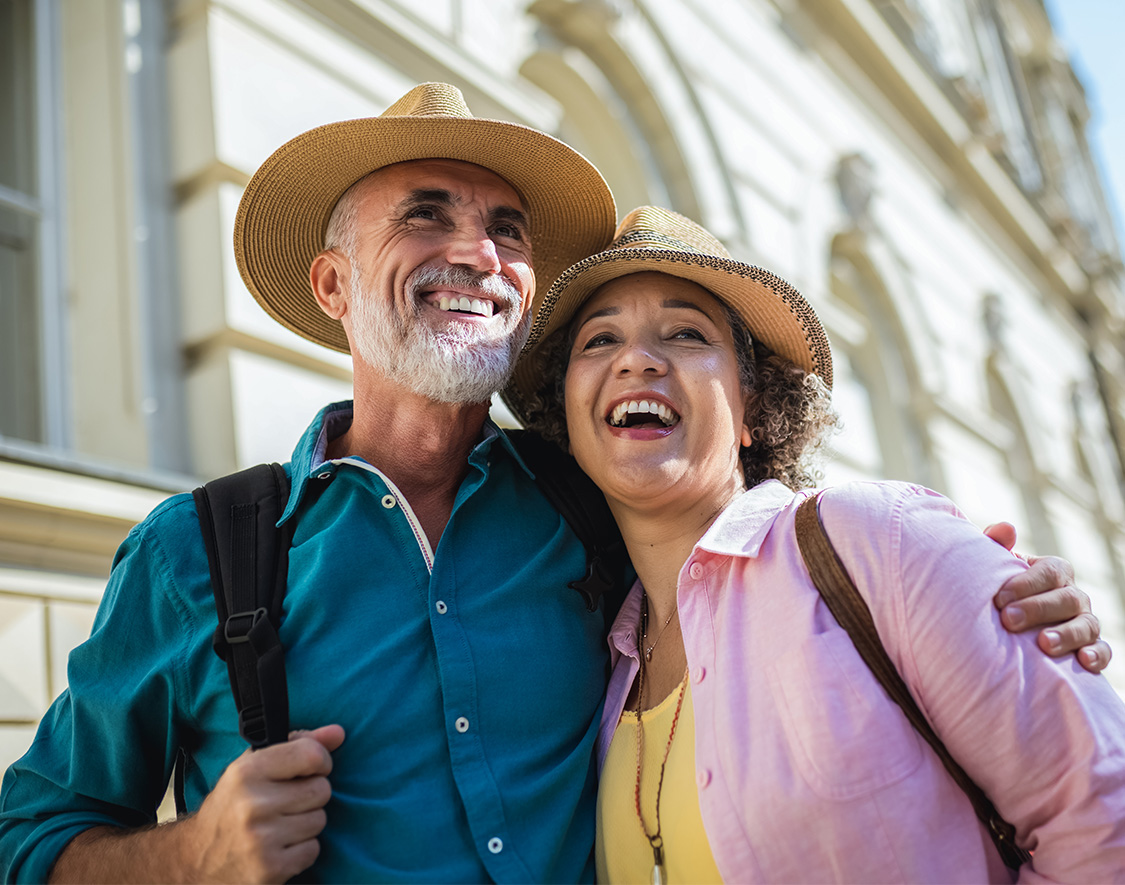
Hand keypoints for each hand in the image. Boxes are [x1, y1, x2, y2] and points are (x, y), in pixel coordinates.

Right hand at [49, 726, 345, 883]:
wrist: (195, 859)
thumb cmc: (232, 806)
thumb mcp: (255, 767)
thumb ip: (299, 744)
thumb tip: (339, 732)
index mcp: (247, 772)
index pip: (311, 755)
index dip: (321, 761)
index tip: (312, 769)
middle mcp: (252, 804)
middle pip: (322, 790)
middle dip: (311, 796)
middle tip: (287, 803)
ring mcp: (261, 839)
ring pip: (320, 820)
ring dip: (306, 823)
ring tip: (280, 825)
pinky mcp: (270, 869)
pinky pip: (313, 849)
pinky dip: (302, 850)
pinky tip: (279, 847)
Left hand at [985, 523, 1110, 673]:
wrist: (1007, 627)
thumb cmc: (1001, 592)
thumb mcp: (996, 569)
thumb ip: (997, 546)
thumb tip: (1005, 528)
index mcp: (1054, 572)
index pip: (1049, 572)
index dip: (1025, 584)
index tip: (998, 600)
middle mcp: (1074, 595)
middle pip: (1067, 598)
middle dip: (1037, 609)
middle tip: (1008, 621)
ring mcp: (1085, 621)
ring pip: (1086, 625)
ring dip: (1066, 635)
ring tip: (1043, 645)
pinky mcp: (1092, 647)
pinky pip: (1104, 651)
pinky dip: (1098, 655)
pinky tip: (1084, 661)